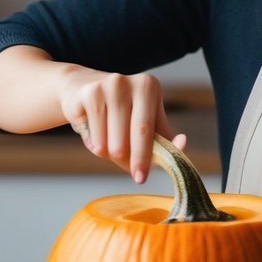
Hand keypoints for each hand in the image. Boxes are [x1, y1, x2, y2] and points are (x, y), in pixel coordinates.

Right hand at [59, 68, 184, 181]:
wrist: (80, 89)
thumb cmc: (119, 113)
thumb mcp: (143, 121)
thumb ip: (163, 138)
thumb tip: (182, 143)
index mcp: (149, 87)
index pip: (148, 130)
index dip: (144, 157)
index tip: (141, 178)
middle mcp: (129, 83)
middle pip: (128, 138)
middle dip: (128, 160)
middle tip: (132, 172)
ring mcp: (107, 86)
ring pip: (108, 143)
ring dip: (108, 153)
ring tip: (107, 142)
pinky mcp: (88, 94)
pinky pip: (92, 137)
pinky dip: (93, 145)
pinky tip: (94, 133)